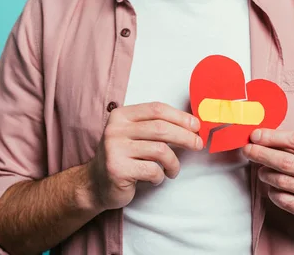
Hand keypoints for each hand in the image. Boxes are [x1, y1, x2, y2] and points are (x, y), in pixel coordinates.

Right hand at [85, 102, 202, 210]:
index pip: (156, 109)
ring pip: (160, 150)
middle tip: (198, 145)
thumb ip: (155, 126)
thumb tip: (192, 124)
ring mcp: (115, 149)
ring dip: (173, 162)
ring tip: (173, 170)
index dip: (180, 116)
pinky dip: (160, 176)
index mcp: (121, 116)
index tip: (196, 125)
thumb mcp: (134, 135)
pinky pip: (152, 170)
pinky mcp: (118, 169)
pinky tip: (156, 178)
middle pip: (161, 128)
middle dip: (185, 136)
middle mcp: (116, 129)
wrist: (96, 184)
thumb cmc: (123, 157)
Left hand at [243, 129, 293, 232]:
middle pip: (286, 162)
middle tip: (247, 150)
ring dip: (266, 174)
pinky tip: (274, 189)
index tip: (255, 135)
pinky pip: (284, 200)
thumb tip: (259, 137)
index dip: (272, 137)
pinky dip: (273, 193)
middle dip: (262, 154)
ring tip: (262, 172)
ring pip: (282, 181)